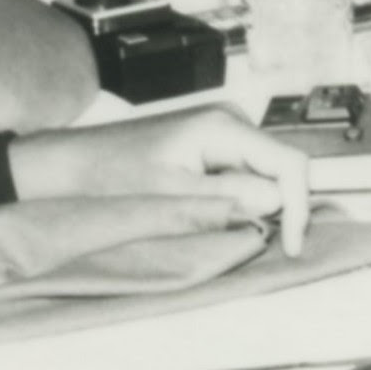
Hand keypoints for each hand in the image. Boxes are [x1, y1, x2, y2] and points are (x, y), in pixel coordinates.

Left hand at [7, 106, 310, 255]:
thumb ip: (229, 199)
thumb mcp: (174, 196)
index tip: (290, 249)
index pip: (290, 164)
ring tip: (235, 233)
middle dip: (281, 209)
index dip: (299, 207)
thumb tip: (278, 204)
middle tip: (267, 247)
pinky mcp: (209, 145)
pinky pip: (243, 174)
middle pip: (281, 168)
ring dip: (259, 207)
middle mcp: (228, 120)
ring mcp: (220, 131)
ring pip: (264, 174)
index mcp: (223, 126)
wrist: (71, 165)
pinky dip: (241, 201)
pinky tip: (220, 218)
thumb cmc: (112, 177)